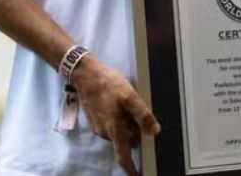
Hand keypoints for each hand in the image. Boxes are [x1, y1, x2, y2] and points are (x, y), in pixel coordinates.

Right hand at [71, 55, 160, 174]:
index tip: (137, 174)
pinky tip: (120, 106)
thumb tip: (154, 131)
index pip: (123, 156)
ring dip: (126, 127)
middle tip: (142, 122)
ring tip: (130, 109)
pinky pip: (110, 126)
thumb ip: (142, 115)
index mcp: (114, 129)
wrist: (86, 75)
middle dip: (134, 137)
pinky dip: (118, 121)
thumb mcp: (130, 96)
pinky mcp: (95, 119)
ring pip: (117, 133)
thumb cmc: (107, 84)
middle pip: (124, 143)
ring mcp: (98, 126)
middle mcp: (105, 132)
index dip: (130, 168)